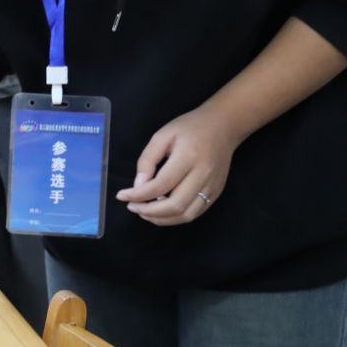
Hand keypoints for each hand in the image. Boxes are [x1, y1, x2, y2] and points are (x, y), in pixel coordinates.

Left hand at [115, 105, 242, 225]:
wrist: (224, 126)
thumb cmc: (189, 128)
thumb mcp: (162, 136)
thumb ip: (147, 160)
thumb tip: (138, 186)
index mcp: (188, 157)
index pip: (160, 185)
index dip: (138, 195)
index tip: (122, 196)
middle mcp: (203, 175)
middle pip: (174, 205)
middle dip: (148, 211)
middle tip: (132, 206)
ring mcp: (212, 187)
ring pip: (186, 215)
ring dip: (162, 219)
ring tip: (144, 212)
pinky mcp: (216, 193)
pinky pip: (195, 213)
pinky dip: (175, 217)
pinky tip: (161, 211)